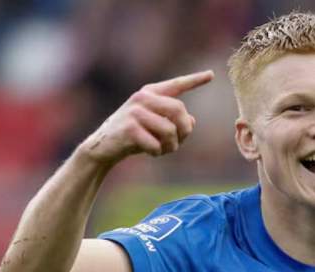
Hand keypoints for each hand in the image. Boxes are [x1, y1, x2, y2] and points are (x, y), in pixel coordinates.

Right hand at [79, 70, 213, 162]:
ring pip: (169, 130)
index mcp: (150, 93)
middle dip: (184, 130)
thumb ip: (172, 121)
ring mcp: (135, 112)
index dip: (195, 80)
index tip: (211, 74)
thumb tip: (192, 121)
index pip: (176, 85)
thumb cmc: (131, 136)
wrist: (103, 147)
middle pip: (179, 110)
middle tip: (179, 142)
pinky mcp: (129, 128)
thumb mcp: (153, 126)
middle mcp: (143, 98)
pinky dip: (157, 152)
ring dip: (171, 145)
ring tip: (164, 150)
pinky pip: (156, 144)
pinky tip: (151, 153)